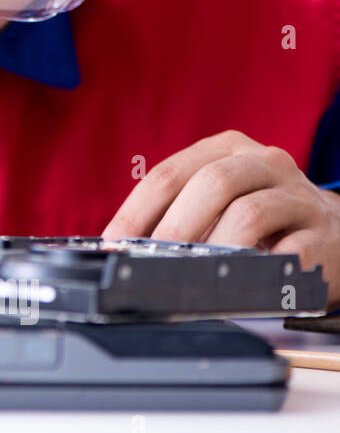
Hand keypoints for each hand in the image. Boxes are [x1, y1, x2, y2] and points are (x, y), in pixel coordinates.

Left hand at [102, 130, 339, 308]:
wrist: (334, 232)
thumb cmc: (260, 218)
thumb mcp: (217, 202)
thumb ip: (177, 214)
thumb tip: (123, 249)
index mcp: (226, 150)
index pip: (169, 174)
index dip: (136, 211)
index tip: (114, 244)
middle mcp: (264, 163)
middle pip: (212, 183)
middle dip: (174, 226)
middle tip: (152, 261)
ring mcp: (298, 196)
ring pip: (250, 213)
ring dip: (215, 248)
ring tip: (194, 275)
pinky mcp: (324, 234)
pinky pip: (292, 250)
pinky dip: (260, 268)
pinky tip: (242, 282)